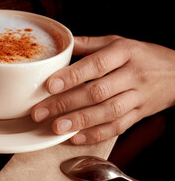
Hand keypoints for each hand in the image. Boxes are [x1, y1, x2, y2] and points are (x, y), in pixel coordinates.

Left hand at [32, 35, 174, 143]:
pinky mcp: (140, 114)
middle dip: (66, 103)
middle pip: (97, 92)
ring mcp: (138, 97)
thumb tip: (61, 45)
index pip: (96, 65)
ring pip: (108, 112)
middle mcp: (132, 75)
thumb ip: (89, 44)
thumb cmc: (142, 55)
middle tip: (40, 112)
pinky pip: (118, 127)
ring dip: (80, 122)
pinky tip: (76, 137)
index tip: (49, 85)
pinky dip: (96, 134)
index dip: (72, 76)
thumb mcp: (118, 42)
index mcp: (125, 52)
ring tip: (56, 128)